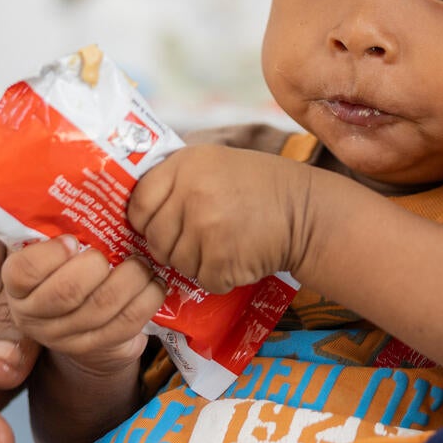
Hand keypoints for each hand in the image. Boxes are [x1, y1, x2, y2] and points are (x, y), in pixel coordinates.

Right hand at [2, 234, 164, 374]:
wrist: (76, 319)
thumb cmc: (63, 268)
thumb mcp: (47, 252)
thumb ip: (54, 230)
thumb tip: (83, 188)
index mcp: (17, 286)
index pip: (25, 271)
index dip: (51, 254)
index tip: (73, 240)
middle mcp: (35, 316)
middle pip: (67, 292)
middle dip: (98, 265)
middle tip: (115, 249)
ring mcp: (66, 338)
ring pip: (103, 306)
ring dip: (132, 278)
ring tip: (143, 262)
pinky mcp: (97, 347)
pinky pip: (127, 323)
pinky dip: (148, 298)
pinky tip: (154, 282)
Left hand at [128, 143, 316, 292]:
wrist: (305, 210)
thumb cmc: (259, 187)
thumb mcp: (214, 163)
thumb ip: (176, 180)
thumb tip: (137, 211)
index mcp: (185, 164)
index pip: (138, 202)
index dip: (145, 219)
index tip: (158, 224)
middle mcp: (191, 193)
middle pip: (154, 238)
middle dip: (172, 245)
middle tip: (198, 238)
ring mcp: (205, 228)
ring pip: (176, 262)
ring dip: (197, 262)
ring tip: (224, 243)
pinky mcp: (220, 260)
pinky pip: (202, 279)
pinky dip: (219, 276)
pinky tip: (237, 256)